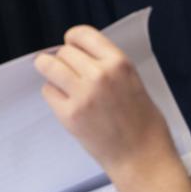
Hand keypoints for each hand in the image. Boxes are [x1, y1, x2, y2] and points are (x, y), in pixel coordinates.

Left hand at [33, 25, 175, 175]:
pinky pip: (48, 92)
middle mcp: (100, 75)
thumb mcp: (132, 81)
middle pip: (63, 52)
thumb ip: (107, 66)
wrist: (142, 157)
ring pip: (48, 66)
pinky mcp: (70, 114)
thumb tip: (78, 55)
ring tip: (57, 81)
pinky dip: (53, 96)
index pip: (82, 34)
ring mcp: (83, 94)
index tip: (70, 46)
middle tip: (68, 73)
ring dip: (49, 71)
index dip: (72, 40)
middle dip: (63, 60)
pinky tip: (66, 104)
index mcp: (119, 63)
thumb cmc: (142, 123)